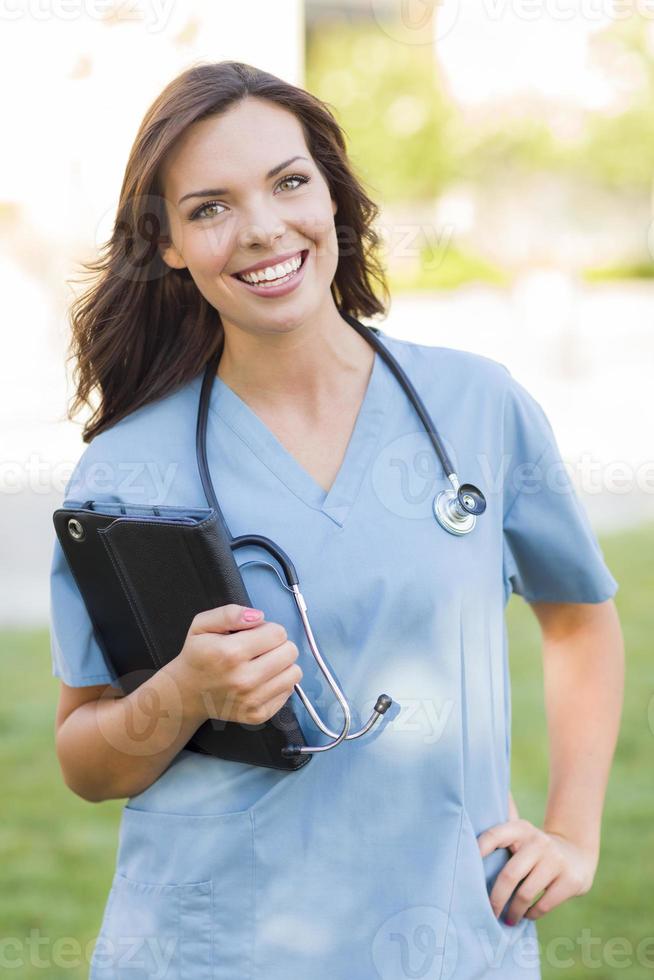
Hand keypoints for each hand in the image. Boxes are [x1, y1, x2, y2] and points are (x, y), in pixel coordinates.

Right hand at [174, 604, 302, 726]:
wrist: (186, 694)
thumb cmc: (197, 656)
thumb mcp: (202, 625)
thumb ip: (230, 613)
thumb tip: (258, 616)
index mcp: (230, 653)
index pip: (278, 633)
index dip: (268, 629)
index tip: (256, 635)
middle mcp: (243, 679)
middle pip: (290, 652)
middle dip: (278, 646)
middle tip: (261, 649)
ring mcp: (251, 700)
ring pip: (294, 673)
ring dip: (282, 665)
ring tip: (264, 664)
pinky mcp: (258, 715)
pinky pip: (288, 692)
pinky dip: (278, 683)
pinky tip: (261, 680)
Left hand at [476, 818, 598, 925]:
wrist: (577, 853)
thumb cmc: (535, 849)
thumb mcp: (521, 836)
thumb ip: (498, 837)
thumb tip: (461, 841)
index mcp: (521, 829)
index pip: (494, 836)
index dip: (479, 850)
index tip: (464, 868)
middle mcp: (538, 842)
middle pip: (509, 875)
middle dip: (496, 898)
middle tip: (489, 912)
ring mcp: (556, 860)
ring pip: (526, 893)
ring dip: (513, 911)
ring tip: (507, 919)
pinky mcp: (570, 880)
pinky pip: (543, 904)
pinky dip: (531, 914)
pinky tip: (527, 915)